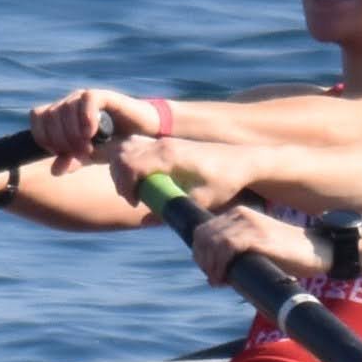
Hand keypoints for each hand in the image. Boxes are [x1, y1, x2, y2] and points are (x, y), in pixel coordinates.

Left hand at [33, 85, 165, 168]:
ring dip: (73, 133)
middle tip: (78, 154)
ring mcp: (86, 98)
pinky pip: (87, 100)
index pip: (38, 118)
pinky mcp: (104, 96)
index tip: (59, 153)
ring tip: (88, 148)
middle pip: (49, 115)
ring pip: (65, 108)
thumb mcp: (91, 156)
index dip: (43, 136)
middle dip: (60, 139)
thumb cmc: (115, 143)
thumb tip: (54, 171)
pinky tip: (93, 133)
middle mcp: (71, 103)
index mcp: (62, 115)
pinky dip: (86, 117)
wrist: (144, 135)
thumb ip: (73, 161)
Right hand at [114, 135, 247, 214]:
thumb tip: (144, 220)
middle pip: (121, 154)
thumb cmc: (224, 182)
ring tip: (136, 190)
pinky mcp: (166, 143)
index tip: (135, 202)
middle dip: (119, 179)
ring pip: (126, 147)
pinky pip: (136, 145)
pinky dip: (129, 160)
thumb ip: (172, 210)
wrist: (241, 162)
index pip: (128, 163)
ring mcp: (164, 141)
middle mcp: (163, 144)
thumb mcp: (200, 201)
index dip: (124, 185)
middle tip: (133, 198)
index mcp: (169, 156)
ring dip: (122, 169)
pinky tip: (143, 179)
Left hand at [188, 202, 319, 287]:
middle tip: (214, 278)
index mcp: (237, 214)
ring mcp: (249, 223)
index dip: (200, 253)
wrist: (314, 250)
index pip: (203, 230)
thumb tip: (212, 275)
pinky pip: (227, 246)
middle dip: (203, 260)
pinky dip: (220, 264)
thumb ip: (235, 254)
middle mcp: (240, 214)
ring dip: (210, 265)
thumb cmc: (286, 255)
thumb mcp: (255, 249)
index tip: (209, 272)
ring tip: (218, 281)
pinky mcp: (257, 235)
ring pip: (212, 241)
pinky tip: (224, 278)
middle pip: (203, 235)